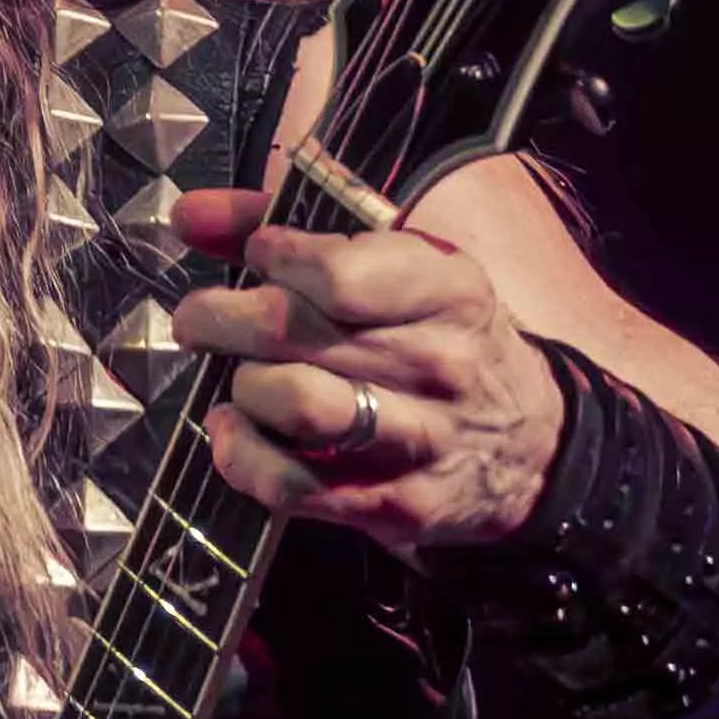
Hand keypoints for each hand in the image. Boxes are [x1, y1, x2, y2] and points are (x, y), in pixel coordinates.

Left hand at [175, 186, 564, 548]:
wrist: (529, 444)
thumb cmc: (439, 338)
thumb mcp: (400, 267)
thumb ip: (291, 231)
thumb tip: (190, 215)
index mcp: (449, 289)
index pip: (335, 271)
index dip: (273, 257)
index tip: (258, 257)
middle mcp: (439, 362)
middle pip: (292, 331)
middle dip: (219, 317)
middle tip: (202, 319)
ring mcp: (419, 438)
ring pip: (295, 405)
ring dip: (243, 387)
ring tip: (240, 378)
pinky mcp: (393, 503)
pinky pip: (290, 483)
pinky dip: (241, 456)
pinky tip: (235, 432)